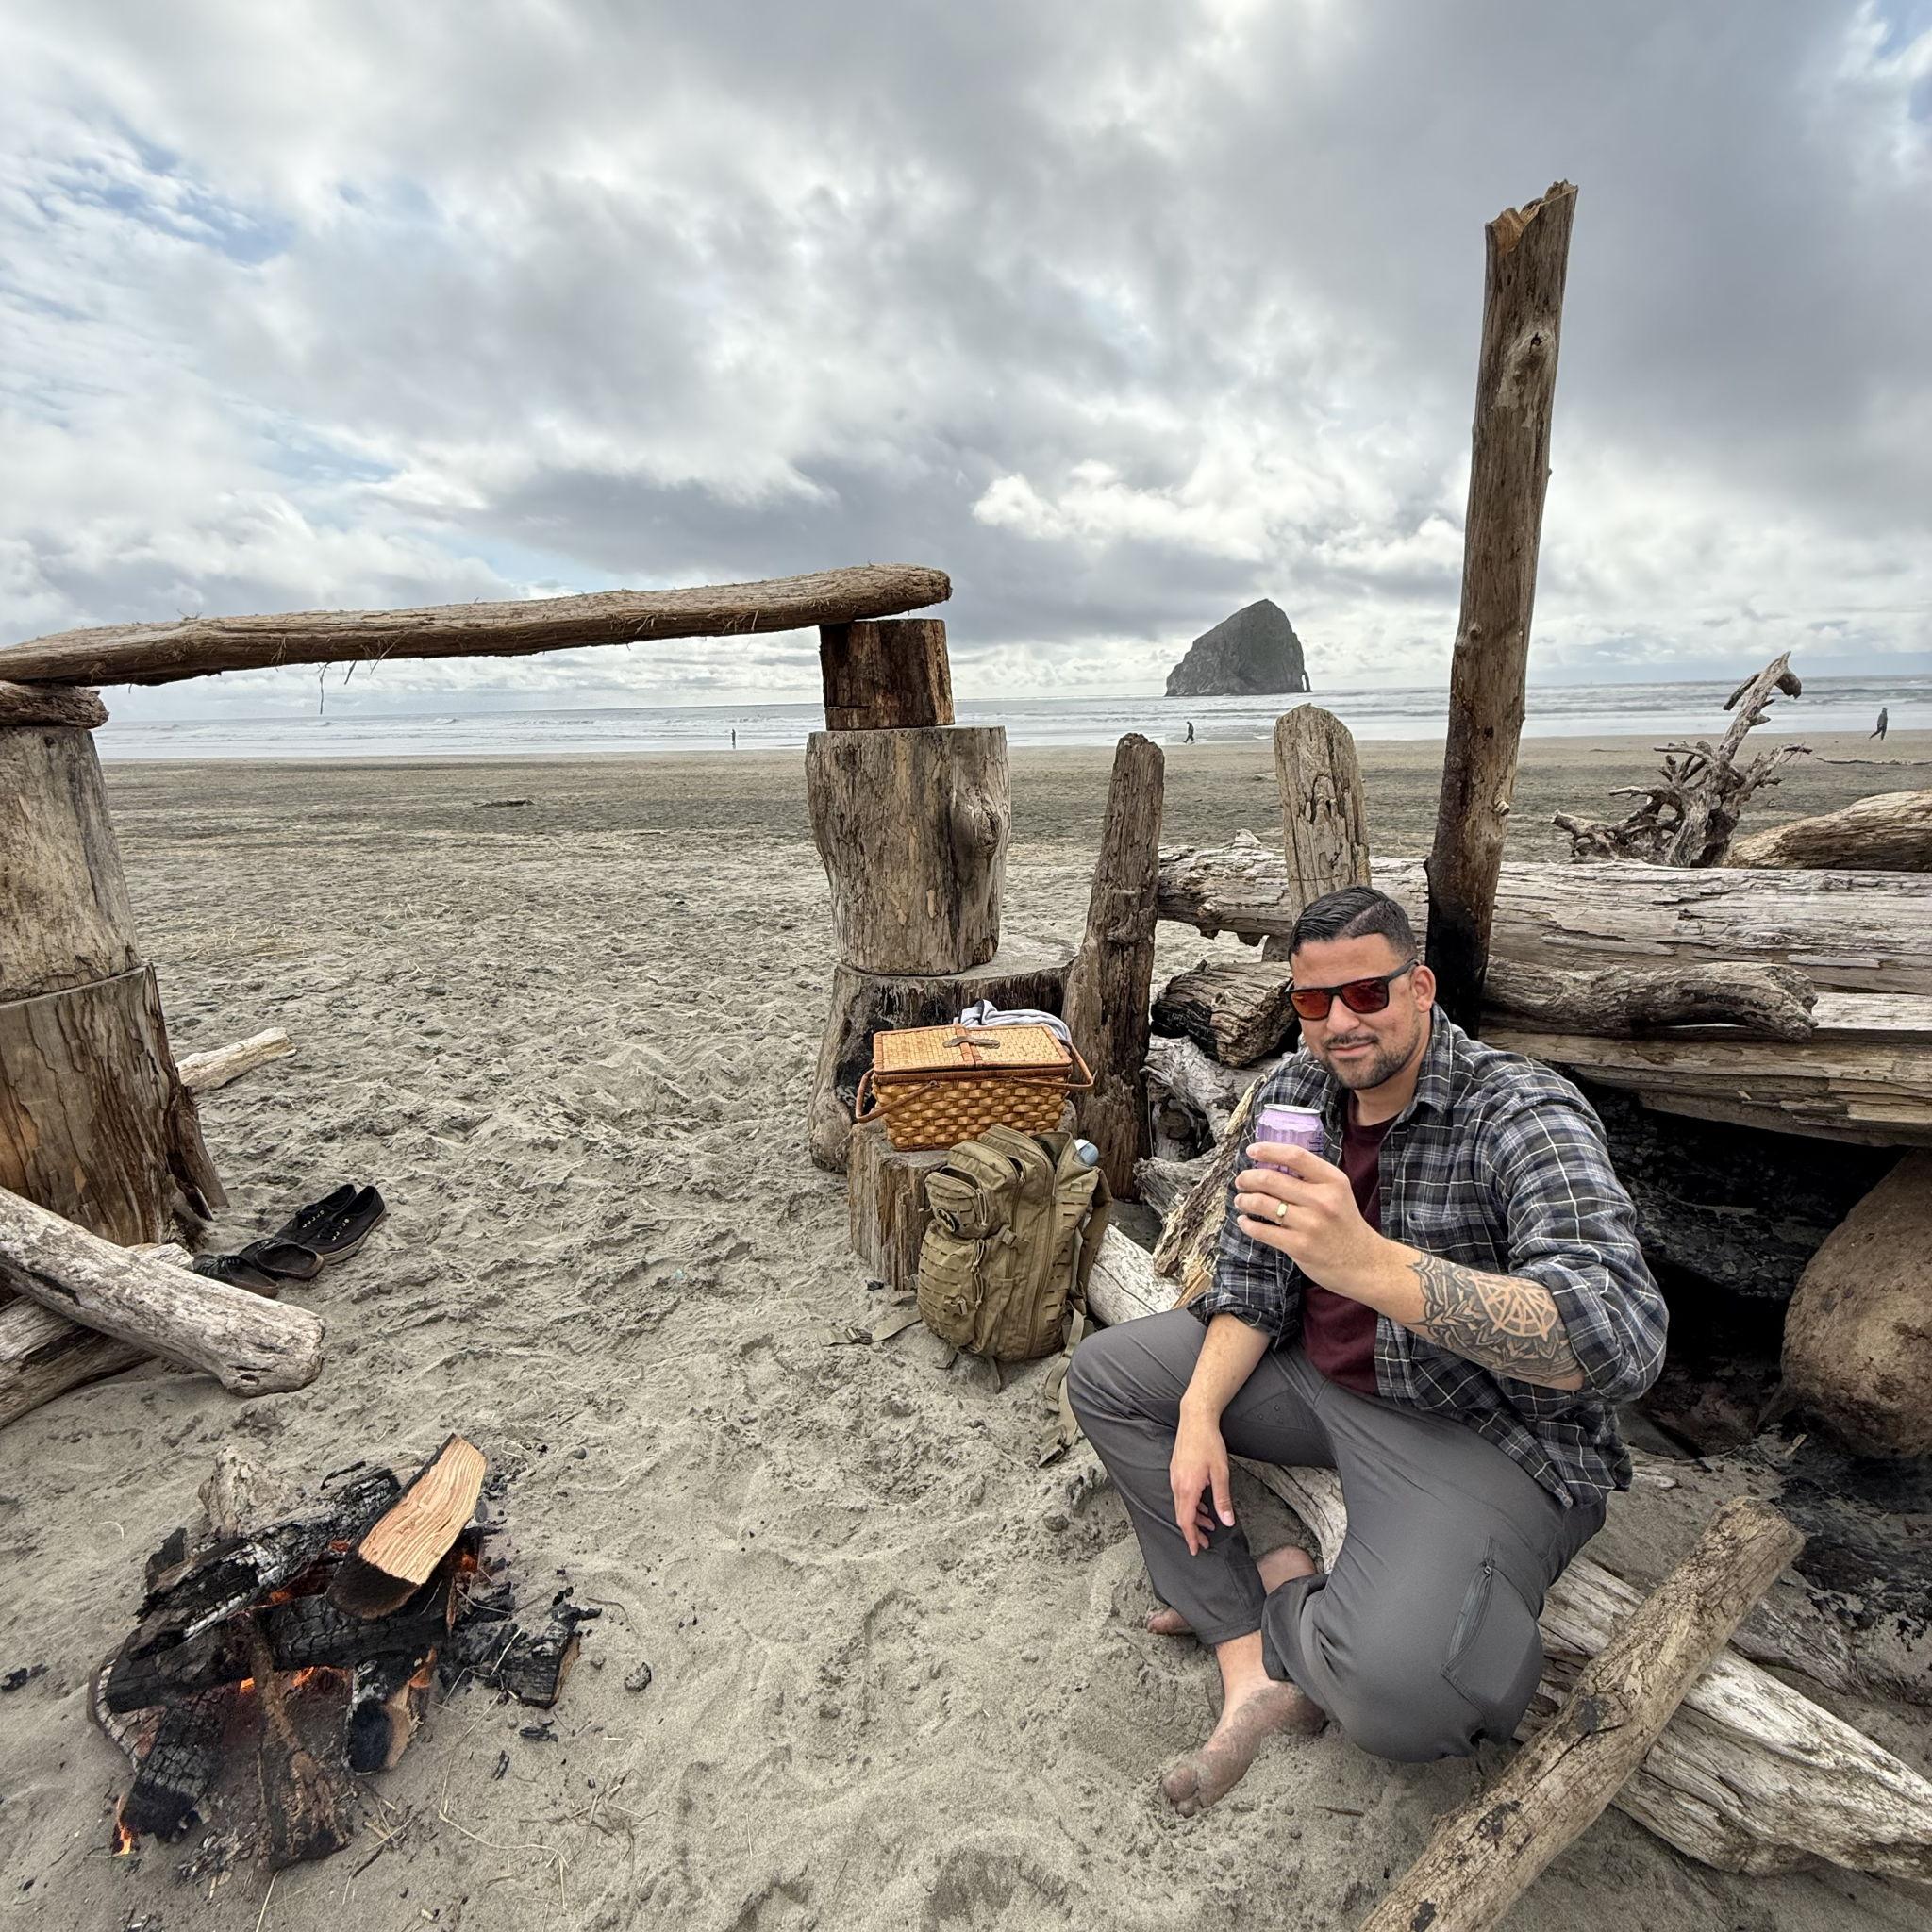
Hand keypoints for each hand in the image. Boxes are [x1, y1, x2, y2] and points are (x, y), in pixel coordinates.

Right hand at [1170, 1406, 1234, 1555]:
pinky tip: (1203, 1504)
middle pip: (1181, 1516)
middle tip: (1206, 1542)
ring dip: (1194, 1517)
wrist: (1195, 1419)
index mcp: (1187, 1488)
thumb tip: (1227, 1521)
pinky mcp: (1176, 1470)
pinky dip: (1191, 1504)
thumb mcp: (1221, 1473)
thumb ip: (1222, 1499)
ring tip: (1210, 1523)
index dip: (1191, 1537)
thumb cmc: (1209, 1443)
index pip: (1186, 1521)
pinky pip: (1181, 1494)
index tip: (1196, 1550)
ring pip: (1181, 1505)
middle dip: (1194, 1531)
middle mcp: (1177, 1484)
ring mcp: (1175, 1477)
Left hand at [1235, 1143, 1383, 1294]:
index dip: (1269, 1150)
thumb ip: (1312, 1178)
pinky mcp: (1299, 1247)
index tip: (1252, 1151)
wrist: (1363, 1263)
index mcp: (1333, 1181)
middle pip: (1272, 1179)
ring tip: (1241, 1200)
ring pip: (1263, 1204)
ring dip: (1245, 1200)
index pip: (1295, 1156)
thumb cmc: (1345, 1225)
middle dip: (1248, 1178)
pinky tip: (1245, 1221)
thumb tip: (1272, 1164)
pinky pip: (1263, 1231)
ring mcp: (1310, 1224)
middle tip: (1241, 1180)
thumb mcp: (1338, 1193)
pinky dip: (1248, 1224)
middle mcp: (1322, 1200)